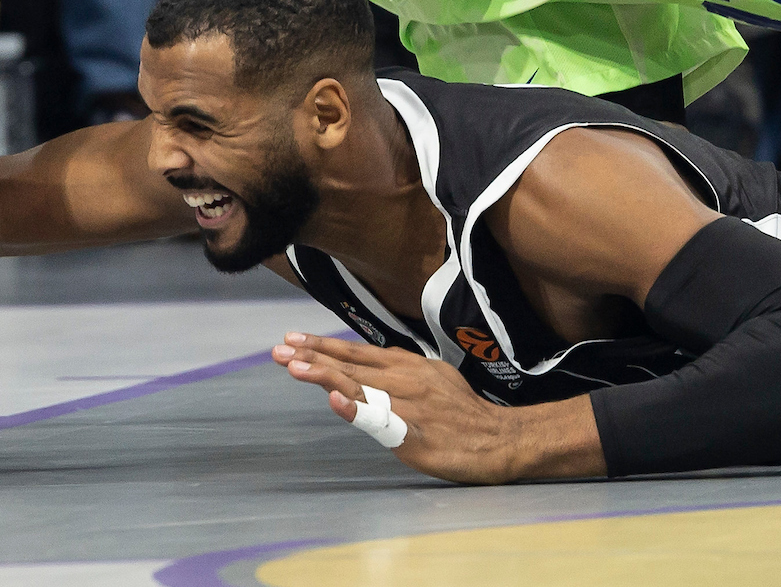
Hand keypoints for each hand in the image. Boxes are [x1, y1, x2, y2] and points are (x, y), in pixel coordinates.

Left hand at [275, 332, 591, 483]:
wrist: (501, 440)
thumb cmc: (462, 413)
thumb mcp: (430, 379)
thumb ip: (395, 373)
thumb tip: (359, 370)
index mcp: (408, 366)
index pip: (358, 353)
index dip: (324, 346)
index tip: (292, 340)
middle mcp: (406, 380)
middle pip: (352, 366)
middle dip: (313, 357)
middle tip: (280, 350)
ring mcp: (411, 405)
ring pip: (361, 387)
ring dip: (326, 376)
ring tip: (296, 367)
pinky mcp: (416, 433)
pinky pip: (382, 421)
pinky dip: (358, 410)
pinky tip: (337, 403)